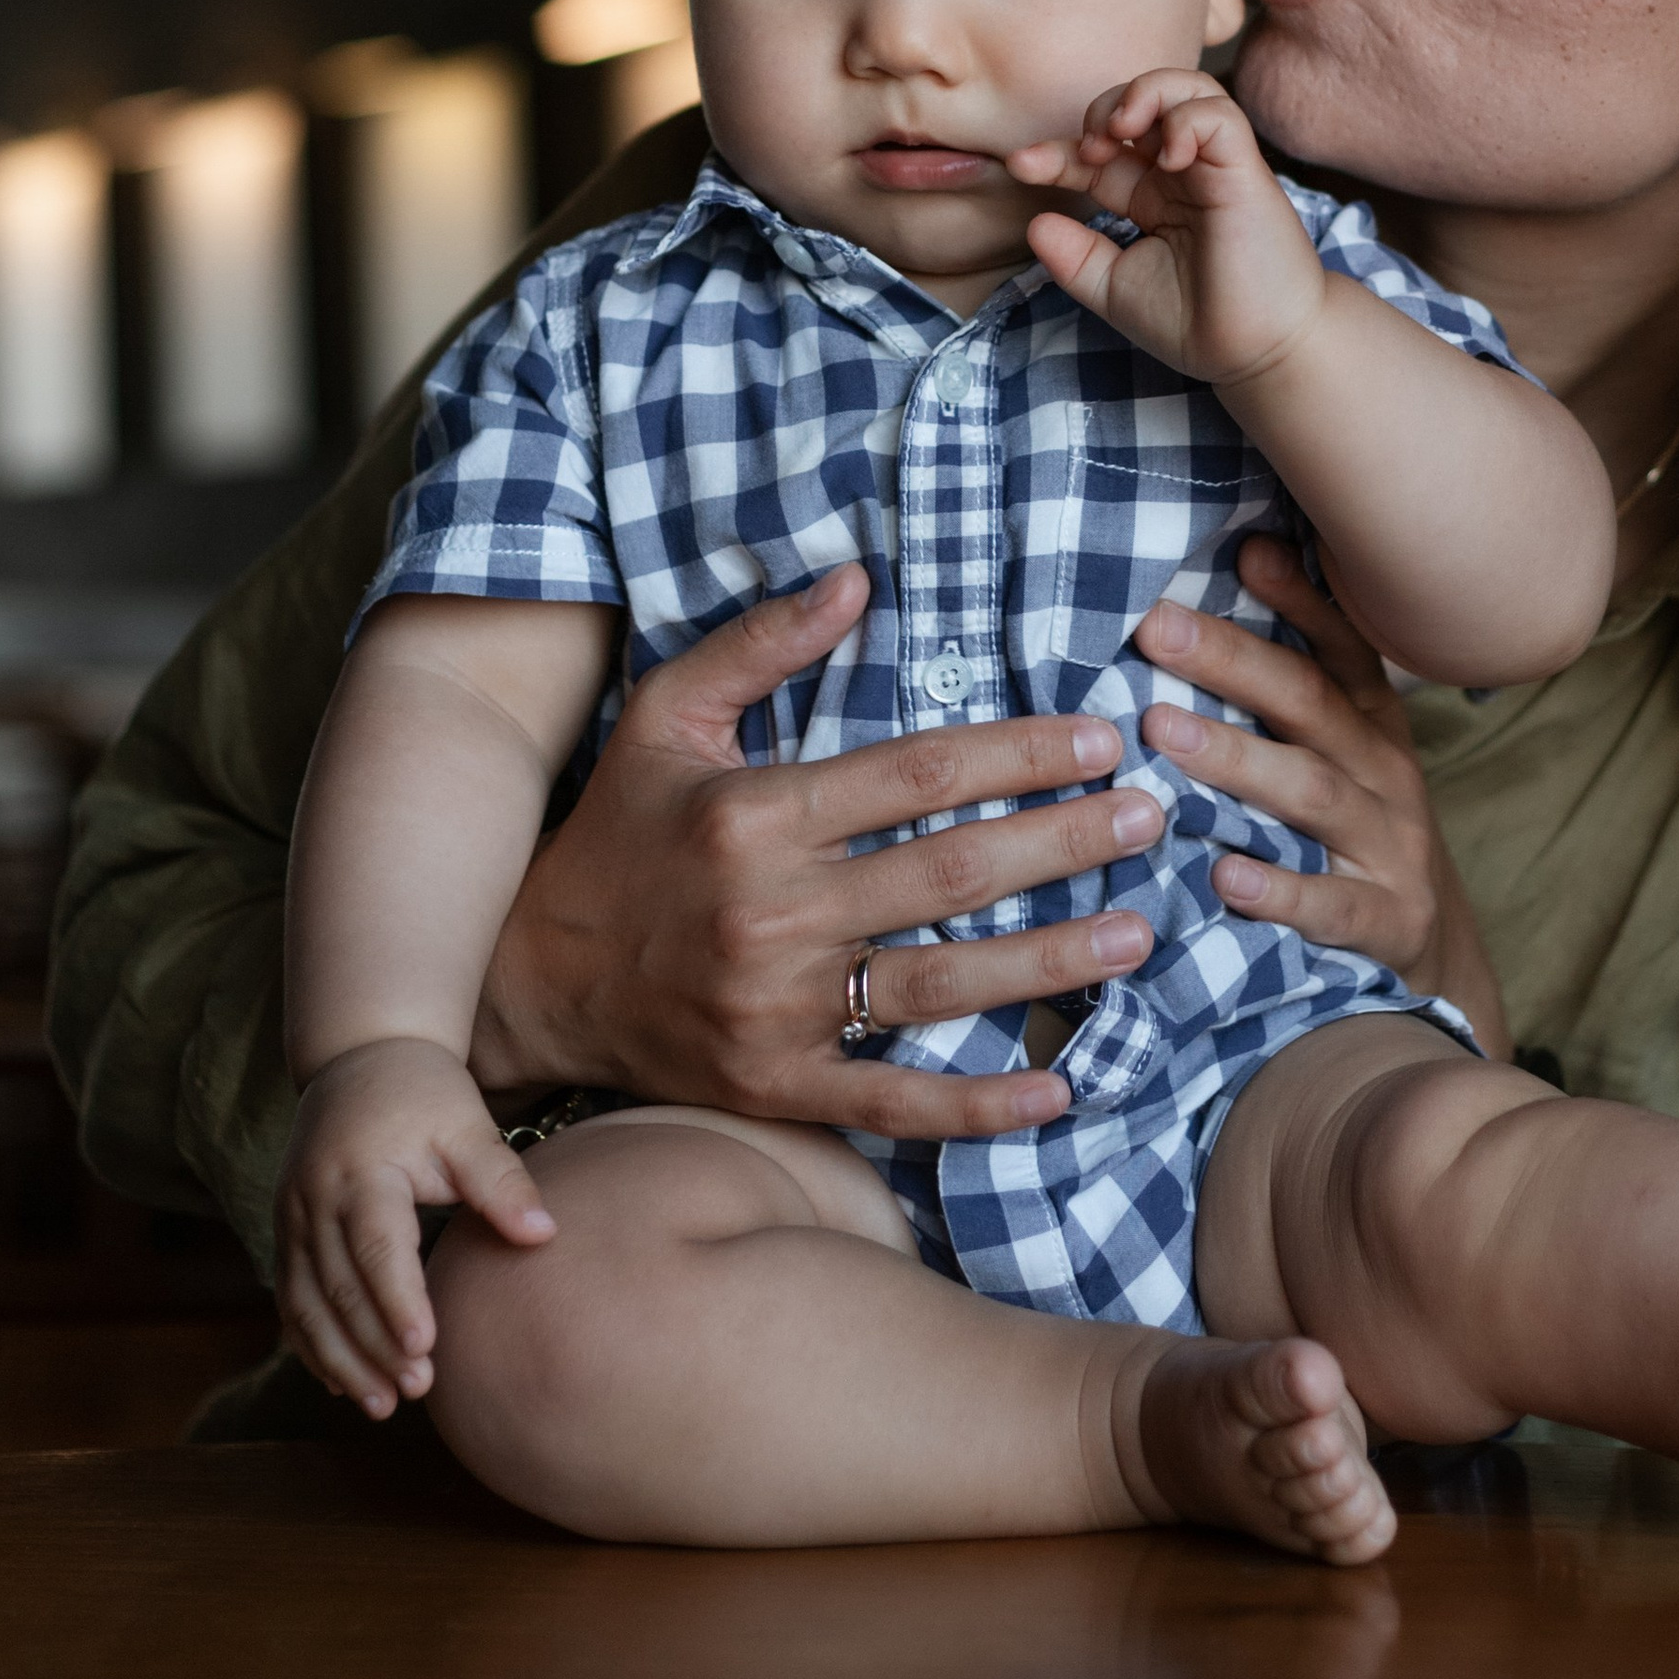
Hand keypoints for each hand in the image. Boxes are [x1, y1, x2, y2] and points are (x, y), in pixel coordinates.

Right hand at [276, 1034, 554, 1419]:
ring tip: (380, 1405)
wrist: (360, 1056)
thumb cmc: (424, 1094)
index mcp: (361, 1172)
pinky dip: (313, 1344)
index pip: (377, 1249)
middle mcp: (314, 1199)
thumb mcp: (466, 1126)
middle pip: (339, 1287)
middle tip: (417, 1391)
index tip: (425, 1349)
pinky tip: (342, 1382)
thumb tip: (544, 1234)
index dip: (398, 1302)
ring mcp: (292, 1217)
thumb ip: (500, 1180)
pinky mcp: (287, 1232)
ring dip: (340, 1359)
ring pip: (306, 1304)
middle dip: (373, 1346)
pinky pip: (291, 1299)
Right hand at [468, 566, 1165, 1142]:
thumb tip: (856, 574)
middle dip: (1061, 844)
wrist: (529, 983)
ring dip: (1048, 961)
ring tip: (1136, 933)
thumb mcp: (667, 717)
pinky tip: (1062, 1085)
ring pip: (939, 985)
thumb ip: (759, 643)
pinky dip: (978, 1104)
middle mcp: (768, 914)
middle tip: (1149, 820)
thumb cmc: (615, 834)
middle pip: (948, 875)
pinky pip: (893, 1103)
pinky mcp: (777, 1087)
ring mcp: (776, 1011)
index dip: (1017, 754)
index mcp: (752, 815)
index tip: (1099, 739)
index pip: (916, 775)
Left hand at [1011, 70, 1325, 385]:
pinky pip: (1218, 114)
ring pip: (1184, 89)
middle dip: (1100, 111)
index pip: (1099, 155)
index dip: (1057, 152)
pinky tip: (1167, 157)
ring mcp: (1214, 166)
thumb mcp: (1115, 289)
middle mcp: (1181, 174)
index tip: (1020, 166)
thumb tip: (1034, 223)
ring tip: (1120, 131)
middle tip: (1087, 150)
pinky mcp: (1245, 168)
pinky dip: (1186, 119)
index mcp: (1152, 198)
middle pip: (1138, 104)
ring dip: (1143, 94)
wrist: (1258, 354)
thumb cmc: (1198, 325)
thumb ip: (1074, 258)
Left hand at [1133, 537, 1509, 1052]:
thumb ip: (1288, 695)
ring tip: (1165, 732)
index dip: (1299, 599)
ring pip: (1314, 794)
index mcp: (1370, 724)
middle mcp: (1384, 773)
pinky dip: (1282, 892)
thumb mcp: (1342, 756)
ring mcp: (1390, 847)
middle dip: (1234, 662)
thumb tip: (1221, 596)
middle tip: (1158, 628)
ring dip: (1238, 760)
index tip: (1243, 552)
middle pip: (1310, 705)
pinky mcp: (1389, 922)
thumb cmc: (1360, 834)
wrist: (1438, 952)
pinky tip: (1226, 875)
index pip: (1339, 648)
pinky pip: (1333, 905)